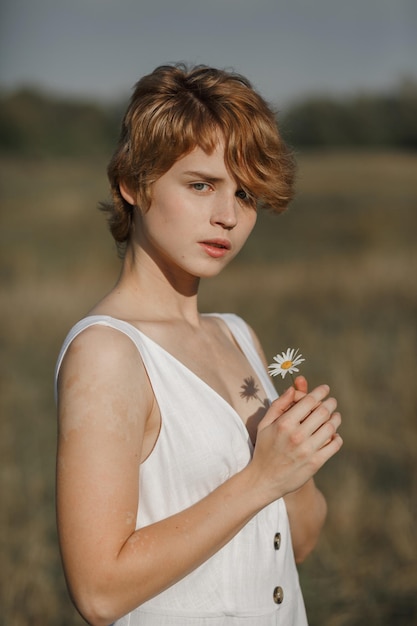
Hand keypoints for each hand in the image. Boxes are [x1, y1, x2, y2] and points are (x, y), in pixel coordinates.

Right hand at [250, 383, 341, 502]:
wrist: (265, 480)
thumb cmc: (264, 448)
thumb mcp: (265, 424)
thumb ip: (278, 405)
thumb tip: (292, 389)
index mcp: (284, 424)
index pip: (309, 401)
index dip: (320, 392)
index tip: (325, 389)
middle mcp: (297, 436)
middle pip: (323, 412)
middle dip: (330, 403)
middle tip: (332, 401)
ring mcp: (308, 450)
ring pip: (331, 427)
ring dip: (336, 418)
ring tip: (335, 416)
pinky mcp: (315, 463)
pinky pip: (334, 445)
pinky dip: (337, 437)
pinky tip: (334, 434)